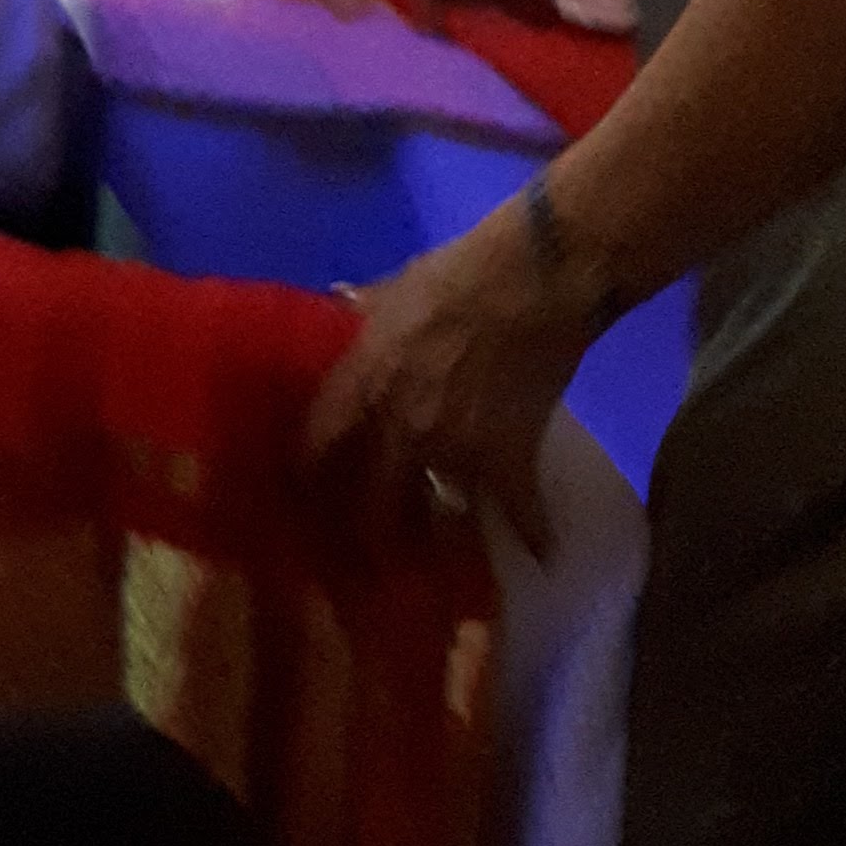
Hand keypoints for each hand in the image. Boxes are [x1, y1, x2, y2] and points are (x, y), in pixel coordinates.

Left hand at [303, 208, 585, 555]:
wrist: (531, 278)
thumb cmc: (456, 273)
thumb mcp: (394, 287)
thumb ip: (363, 308)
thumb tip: (338, 300)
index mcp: (363, 384)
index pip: (318, 447)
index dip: (308, 478)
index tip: (303, 498)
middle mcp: (400, 430)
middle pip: (371, 503)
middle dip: (366, 537)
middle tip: (363, 558)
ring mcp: (456, 451)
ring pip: (438, 518)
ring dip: (439, 546)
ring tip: (435, 572)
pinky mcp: (511, 458)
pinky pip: (520, 510)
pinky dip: (534, 533)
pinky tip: (543, 555)